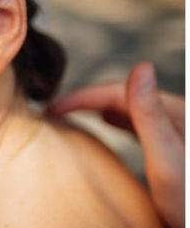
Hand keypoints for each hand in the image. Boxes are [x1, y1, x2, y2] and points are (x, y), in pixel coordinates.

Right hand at [47, 62, 184, 227]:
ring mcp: (176, 133)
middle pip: (122, 98)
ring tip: (70, 116)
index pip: (118, 92)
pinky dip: (114, 120)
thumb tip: (141, 66)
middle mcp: (177, 117)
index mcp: (177, 112)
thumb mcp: (167, 162)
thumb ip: (150, 116)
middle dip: (85, 100)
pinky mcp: (175, 149)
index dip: (80, 97)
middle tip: (51, 112)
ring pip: (129, 109)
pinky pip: (137, 124)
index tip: (50, 110)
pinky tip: (107, 124)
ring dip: (98, 107)